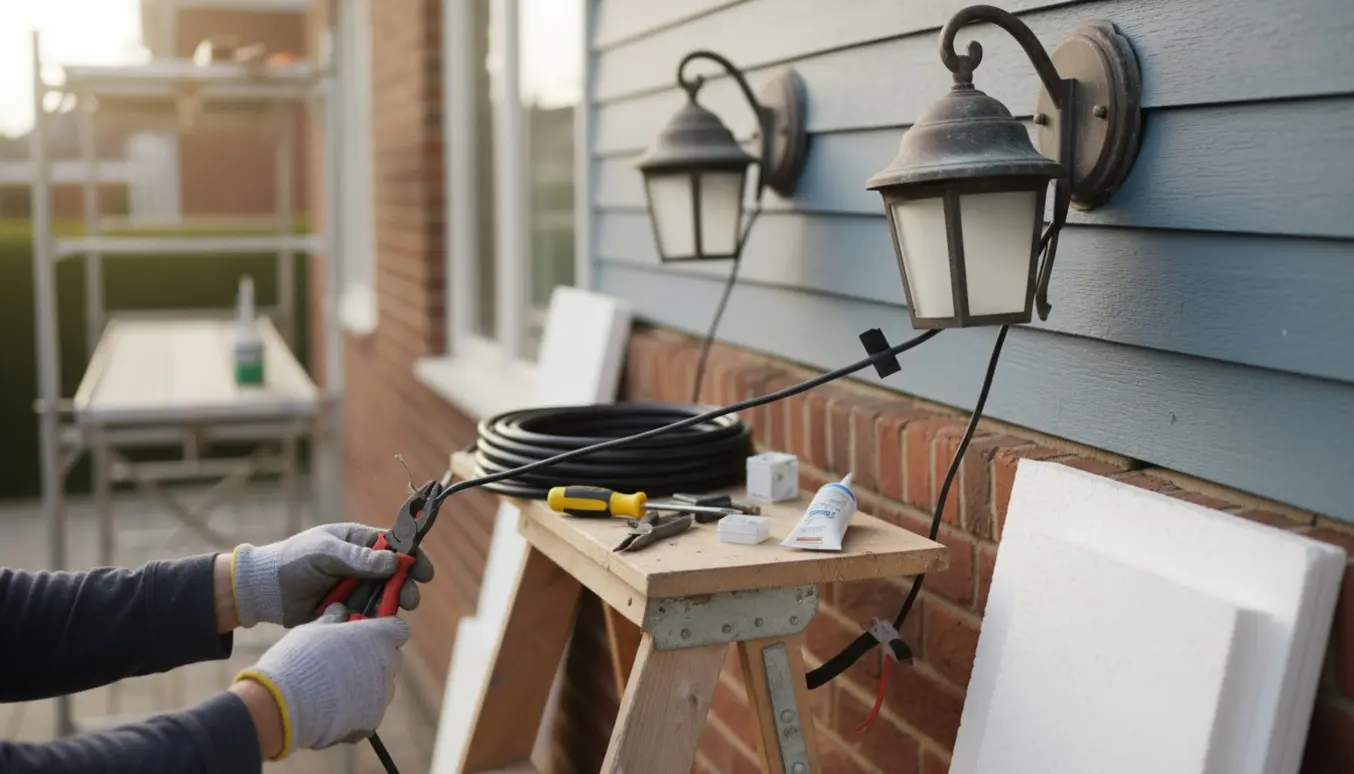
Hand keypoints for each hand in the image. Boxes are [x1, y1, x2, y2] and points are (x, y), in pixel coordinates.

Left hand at [228, 523, 434, 627]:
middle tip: (411, 600)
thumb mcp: (325, 552)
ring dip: (391, 606)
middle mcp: (362, 566)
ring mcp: (355, 589)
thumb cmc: (293, 561)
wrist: (264, 591)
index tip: (425, 573)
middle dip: (406, 587)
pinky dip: (372, 621)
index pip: (395, 546)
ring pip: (384, 598)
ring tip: (391, 615)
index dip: (413, 558)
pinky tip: (372, 626)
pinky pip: (367, 617)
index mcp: (359, 542)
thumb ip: (358, 557)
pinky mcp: (347, 611)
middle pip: (395, 576)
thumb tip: (393, 562)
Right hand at [233, 603, 409, 758]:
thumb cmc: (299, 659)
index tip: (367, 635)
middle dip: (375, 658)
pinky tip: (332, 708)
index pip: (398, 630)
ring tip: (334, 688)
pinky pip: (371, 710)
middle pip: (391, 658)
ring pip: (382, 686)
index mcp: (377, 637)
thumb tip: (339, 611)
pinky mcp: (373, 720)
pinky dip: (357, 709)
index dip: (384, 632)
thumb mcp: (312, 630)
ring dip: (367, 685)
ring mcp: (382, 694)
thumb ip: (332, 620)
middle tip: (347, 661)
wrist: (286, 704)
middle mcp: (386, 664)